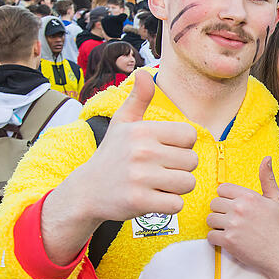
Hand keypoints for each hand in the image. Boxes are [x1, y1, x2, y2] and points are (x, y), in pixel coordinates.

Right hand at [75, 71, 198, 224]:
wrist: (86, 192)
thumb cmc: (112, 155)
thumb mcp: (122, 124)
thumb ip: (139, 99)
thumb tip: (145, 73)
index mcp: (142, 131)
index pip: (190, 135)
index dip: (182, 146)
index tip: (165, 151)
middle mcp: (142, 151)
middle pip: (192, 161)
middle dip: (181, 169)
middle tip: (159, 172)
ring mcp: (141, 178)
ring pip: (188, 183)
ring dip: (177, 188)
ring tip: (157, 185)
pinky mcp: (140, 202)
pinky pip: (177, 204)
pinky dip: (169, 205)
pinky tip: (153, 199)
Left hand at [206, 157, 278, 278]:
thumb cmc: (277, 227)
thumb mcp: (275, 199)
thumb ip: (267, 178)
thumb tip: (267, 159)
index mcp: (249, 196)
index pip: (222, 189)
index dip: (226, 198)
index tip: (233, 206)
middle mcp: (239, 209)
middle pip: (214, 204)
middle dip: (220, 211)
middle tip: (231, 219)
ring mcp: (233, 225)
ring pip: (210, 219)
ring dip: (217, 225)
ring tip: (230, 229)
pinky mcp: (228, 241)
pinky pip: (210, 236)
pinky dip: (216, 239)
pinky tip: (228, 239)